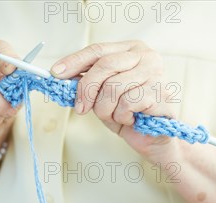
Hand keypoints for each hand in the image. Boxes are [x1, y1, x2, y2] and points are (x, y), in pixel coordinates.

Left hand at [51, 41, 180, 161]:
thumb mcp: (103, 95)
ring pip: (113, 87)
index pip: (98, 50)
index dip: (75, 61)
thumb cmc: (129, 115)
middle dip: (87, 90)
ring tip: (117, 117)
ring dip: (107, 109)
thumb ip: (89, 82)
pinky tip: (131, 120)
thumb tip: (61, 74)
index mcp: (132, 50)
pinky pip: (127, 103)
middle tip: (81, 109)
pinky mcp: (160, 93)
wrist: (154, 140)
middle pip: (104, 65)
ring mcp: (156, 74)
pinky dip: (123, 117)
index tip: (56, 73)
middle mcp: (146, 56)